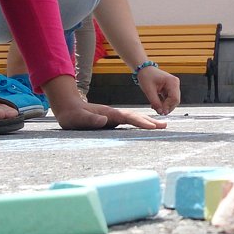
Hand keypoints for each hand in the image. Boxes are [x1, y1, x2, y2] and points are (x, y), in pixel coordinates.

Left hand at [44, 75, 166, 129]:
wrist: (67, 107)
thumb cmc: (71, 115)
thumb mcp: (78, 119)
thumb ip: (90, 120)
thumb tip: (104, 121)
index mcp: (109, 114)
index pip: (128, 117)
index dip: (141, 122)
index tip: (153, 126)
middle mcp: (114, 114)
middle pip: (135, 117)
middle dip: (150, 121)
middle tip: (165, 125)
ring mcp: (113, 116)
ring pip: (133, 118)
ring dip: (147, 122)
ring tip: (160, 125)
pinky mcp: (111, 120)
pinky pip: (128, 122)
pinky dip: (139, 123)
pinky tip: (144, 126)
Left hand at [137, 66, 180, 114]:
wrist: (144, 70)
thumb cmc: (146, 76)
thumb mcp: (149, 90)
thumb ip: (155, 102)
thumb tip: (160, 112)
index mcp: (172, 82)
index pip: (174, 98)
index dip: (168, 107)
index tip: (161, 112)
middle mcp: (175, 83)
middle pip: (175, 100)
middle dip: (167, 107)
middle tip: (158, 112)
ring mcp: (173, 86)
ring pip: (172, 100)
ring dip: (165, 106)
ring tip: (155, 107)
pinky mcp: (170, 88)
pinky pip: (169, 98)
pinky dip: (163, 103)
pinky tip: (156, 104)